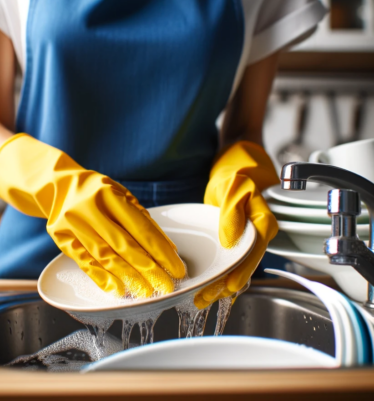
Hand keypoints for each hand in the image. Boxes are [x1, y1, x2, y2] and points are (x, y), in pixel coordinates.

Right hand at [0, 134, 185, 297]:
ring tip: (146, 292)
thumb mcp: (122, 195)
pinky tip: (118, 289)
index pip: (140, 228)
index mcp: (109, 194)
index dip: (161, 252)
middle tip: (165, 286)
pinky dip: (102, 278)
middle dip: (149, 269)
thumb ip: (142, 220)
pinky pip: (84, 262)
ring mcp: (73, 224)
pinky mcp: (61, 238)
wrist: (58, 186)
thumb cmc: (98, 192)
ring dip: (128, 277)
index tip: (176, 268)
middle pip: (124, 245)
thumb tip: (167, 249)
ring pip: (105, 256)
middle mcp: (89, 209)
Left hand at [194, 141, 278, 308]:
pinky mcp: (238, 239)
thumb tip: (231, 240)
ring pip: (238, 267)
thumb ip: (232, 211)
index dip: (241, 272)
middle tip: (204, 299)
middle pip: (245, 266)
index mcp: (263, 223)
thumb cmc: (236, 172)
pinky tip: (208, 284)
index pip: (253, 253)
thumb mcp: (233, 186)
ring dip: (221, 283)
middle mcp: (258, 235)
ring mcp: (248, 239)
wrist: (236, 164)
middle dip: (226, 285)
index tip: (227, 286)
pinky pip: (232, 261)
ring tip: (201, 298)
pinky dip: (220, 273)